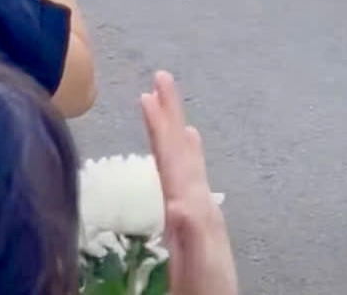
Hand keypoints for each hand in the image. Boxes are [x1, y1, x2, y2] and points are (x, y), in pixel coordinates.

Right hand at [141, 72, 237, 294]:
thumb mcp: (195, 269)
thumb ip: (191, 236)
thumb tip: (180, 201)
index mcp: (193, 211)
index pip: (172, 161)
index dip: (159, 129)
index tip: (147, 95)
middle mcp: (198, 205)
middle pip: (181, 152)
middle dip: (171, 115)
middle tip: (161, 76)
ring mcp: (198, 214)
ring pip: (185, 161)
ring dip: (175, 129)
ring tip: (168, 102)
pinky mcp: (195, 226)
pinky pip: (189, 177)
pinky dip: (185, 156)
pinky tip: (187, 148)